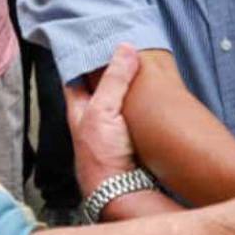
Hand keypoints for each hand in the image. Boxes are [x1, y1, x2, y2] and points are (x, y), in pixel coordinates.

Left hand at [65, 44, 142, 193]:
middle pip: (102, 86)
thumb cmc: (102, 159)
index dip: (85, 58)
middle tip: (127, 47)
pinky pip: (140, 113)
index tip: (97, 39)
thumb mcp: (102, 112)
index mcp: (80, 109)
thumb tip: (124, 49)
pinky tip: (156, 94)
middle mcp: (96, 118)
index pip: (78, 76)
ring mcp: (115, 129)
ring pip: (121, 99)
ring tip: (144, 63)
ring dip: (131, 84)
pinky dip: (146, 102)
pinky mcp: (135, 139)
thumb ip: (113, 81)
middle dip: (112, 68)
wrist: (123, 195)